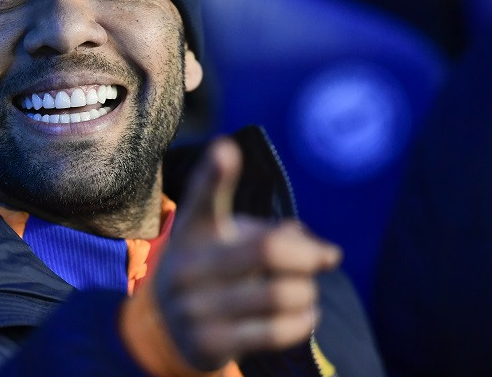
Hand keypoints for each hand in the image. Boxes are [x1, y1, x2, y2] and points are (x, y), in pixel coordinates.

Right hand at [153, 137, 341, 370]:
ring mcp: (196, 306)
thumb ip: (272, 234)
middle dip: (309, 256)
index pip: (204, 197)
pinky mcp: (209, 343)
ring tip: (307, 292)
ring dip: (308, 292)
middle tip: (325, 258)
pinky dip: (303, 321)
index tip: (226, 149)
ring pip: (280, 294)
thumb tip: (327, 253)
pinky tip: (305, 315)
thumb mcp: (226, 242)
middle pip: (268, 250)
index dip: (215, 174)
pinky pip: (276, 331)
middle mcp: (188, 264)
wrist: (164, 328)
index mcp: (193, 229)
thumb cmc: (212, 270)